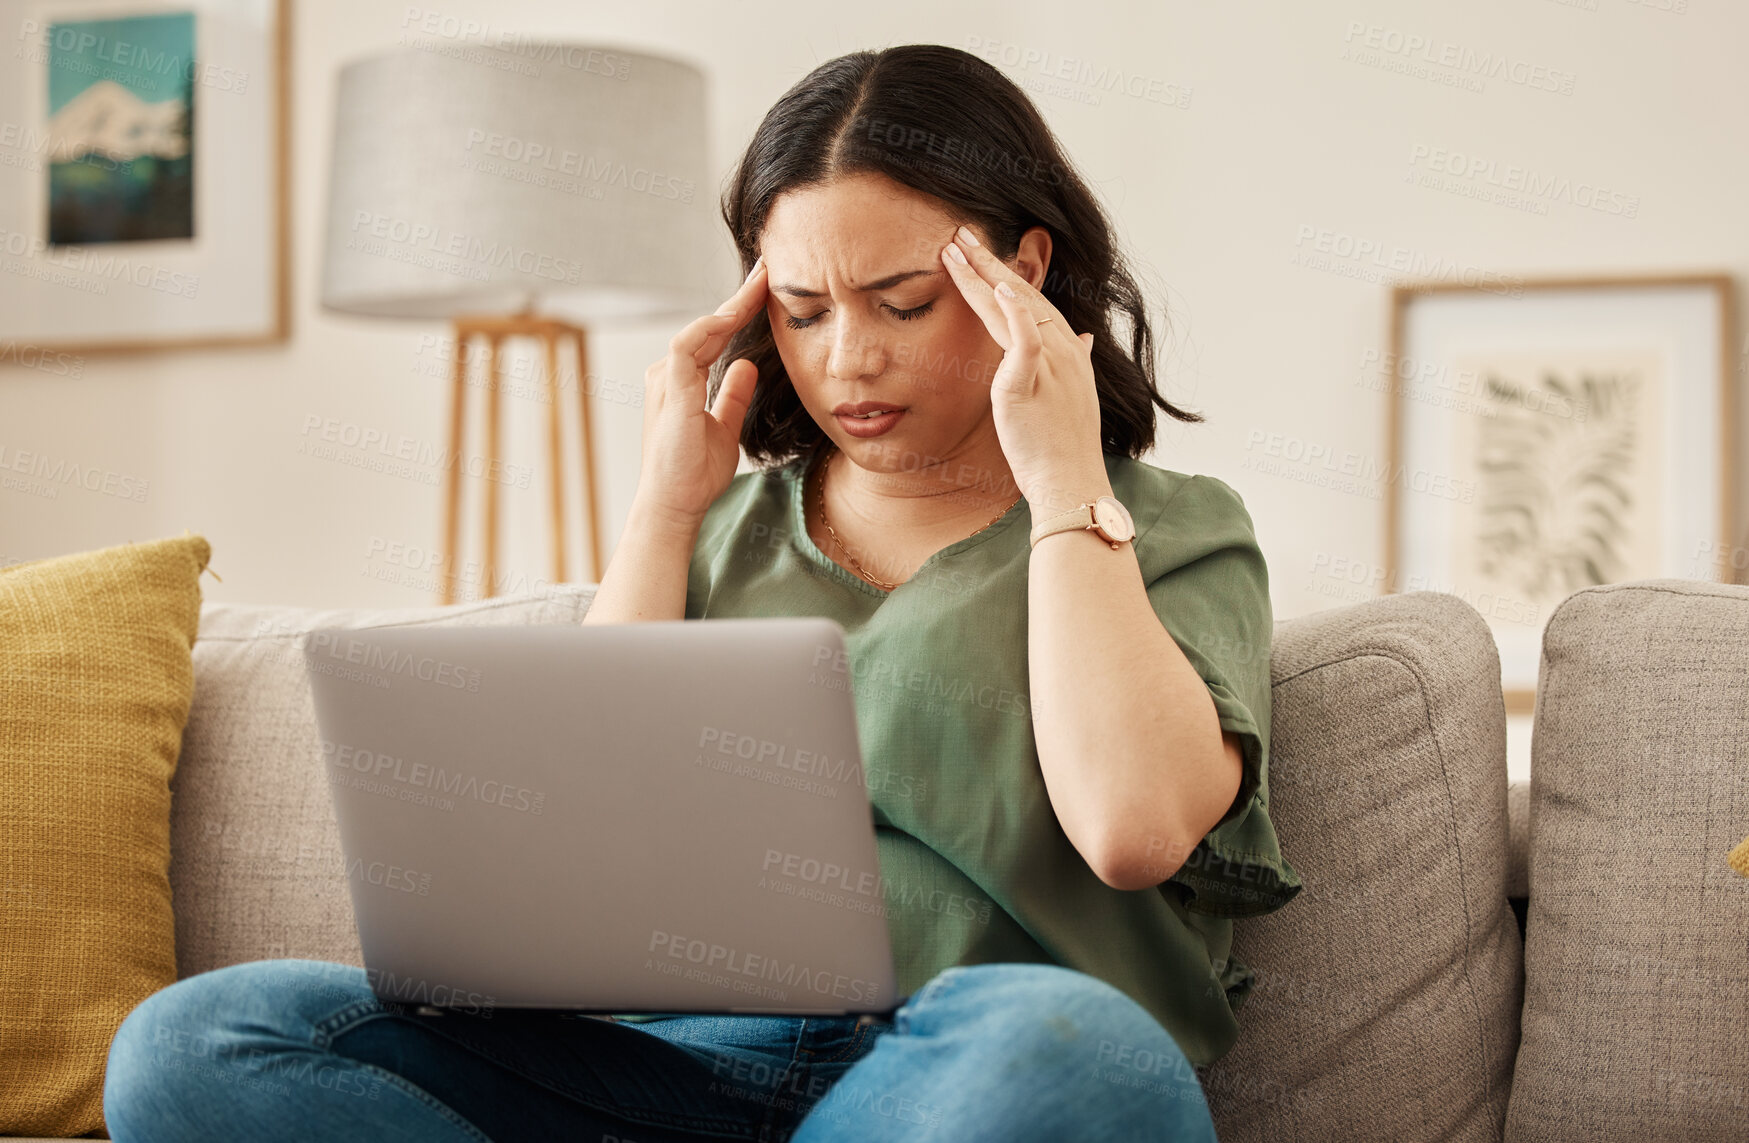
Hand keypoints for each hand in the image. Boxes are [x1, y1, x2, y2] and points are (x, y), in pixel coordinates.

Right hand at [633, 257, 768, 529]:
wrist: (675, 504)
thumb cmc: (694, 473)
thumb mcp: (725, 427)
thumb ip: (733, 395)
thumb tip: (746, 365)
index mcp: (682, 381)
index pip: (715, 336)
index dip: (740, 311)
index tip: (768, 289)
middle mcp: (669, 374)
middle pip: (709, 326)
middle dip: (740, 298)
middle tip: (770, 270)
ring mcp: (666, 380)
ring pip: (699, 329)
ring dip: (730, 306)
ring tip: (761, 284)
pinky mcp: (669, 391)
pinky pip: (686, 348)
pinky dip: (709, 329)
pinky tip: (732, 316)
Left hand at [939, 226, 1108, 512]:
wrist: (1070, 482)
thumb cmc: (1064, 447)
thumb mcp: (1073, 396)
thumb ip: (1073, 362)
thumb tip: (1082, 338)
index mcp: (1067, 351)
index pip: (1031, 302)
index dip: (1005, 276)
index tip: (978, 254)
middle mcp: (1061, 350)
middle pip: (1020, 295)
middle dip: (988, 263)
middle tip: (959, 234)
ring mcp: (1049, 364)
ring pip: (1015, 308)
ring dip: (984, 275)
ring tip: (956, 249)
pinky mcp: (1030, 383)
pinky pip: (1025, 341)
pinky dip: (1014, 313)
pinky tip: (1000, 289)